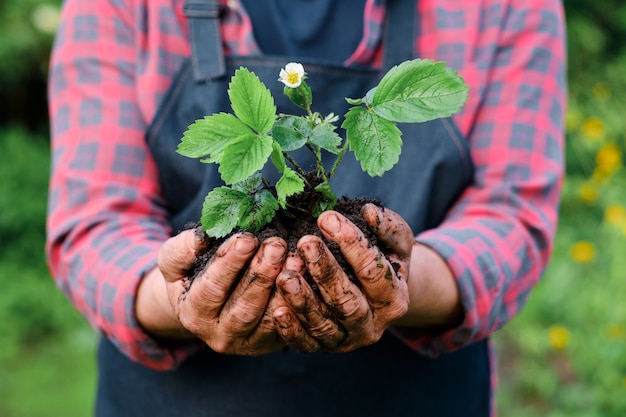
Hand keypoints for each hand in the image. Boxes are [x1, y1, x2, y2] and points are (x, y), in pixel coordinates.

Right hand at [139, 229, 289, 354]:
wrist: (208, 306)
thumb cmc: (193, 276)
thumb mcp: (176, 261)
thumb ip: (182, 249)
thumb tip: (201, 238)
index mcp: (193, 314)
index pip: (212, 289)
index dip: (229, 263)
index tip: (247, 239)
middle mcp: (219, 335)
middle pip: (244, 306)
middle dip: (261, 274)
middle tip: (276, 244)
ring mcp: (248, 343)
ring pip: (269, 319)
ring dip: (284, 289)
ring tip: (295, 259)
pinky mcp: (272, 343)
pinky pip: (289, 327)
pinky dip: (298, 303)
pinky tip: (307, 278)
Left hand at [272, 203, 411, 351]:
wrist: (378, 294)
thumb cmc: (383, 259)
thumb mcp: (395, 241)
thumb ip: (387, 226)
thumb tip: (369, 212)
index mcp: (394, 298)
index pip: (373, 271)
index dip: (351, 243)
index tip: (327, 218)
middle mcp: (373, 325)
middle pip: (347, 301)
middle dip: (325, 271)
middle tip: (305, 244)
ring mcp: (347, 339)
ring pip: (324, 324)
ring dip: (303, 300)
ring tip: (285, 275)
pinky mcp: (324, 347)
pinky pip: (306, 344)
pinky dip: (291, 330)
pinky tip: (278, 310)